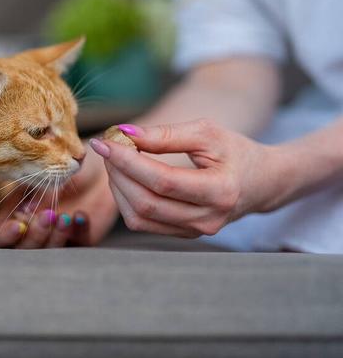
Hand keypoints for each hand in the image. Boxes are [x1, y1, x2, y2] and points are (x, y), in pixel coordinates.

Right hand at [0, 144, 118, 247]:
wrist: (94, 165)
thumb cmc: (61, 163)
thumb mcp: (42, 172)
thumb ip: (32, 190)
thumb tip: (28, 209)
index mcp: (14, 213)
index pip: (0, 235)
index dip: (6, 235)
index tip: (18, 225)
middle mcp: (32, 229)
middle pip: (24, 249)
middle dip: (35, 235)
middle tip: (49, 215)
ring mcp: (56, 237)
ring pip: (48, 253)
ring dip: (56, 237)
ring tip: (65, 217)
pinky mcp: (80, 239)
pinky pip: (77, 245)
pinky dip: (79, 233)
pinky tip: (81, 216)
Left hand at [90, 119, 281, 236]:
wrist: (261, 182)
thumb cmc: (234, 152)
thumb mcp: (206, 133)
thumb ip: (166, 134)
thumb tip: (125, 133)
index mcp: (220, 191)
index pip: (162, 181)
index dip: (128, 161)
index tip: (106, 141)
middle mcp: (207, 220)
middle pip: (146, 202)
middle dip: (118, 173)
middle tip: (108, 148)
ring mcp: (194, 232)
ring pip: (139, 217)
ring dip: (118, 187)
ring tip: (115, 160)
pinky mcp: (182, 234)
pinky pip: (143, 223)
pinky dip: (126, 200)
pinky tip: (125, 177)